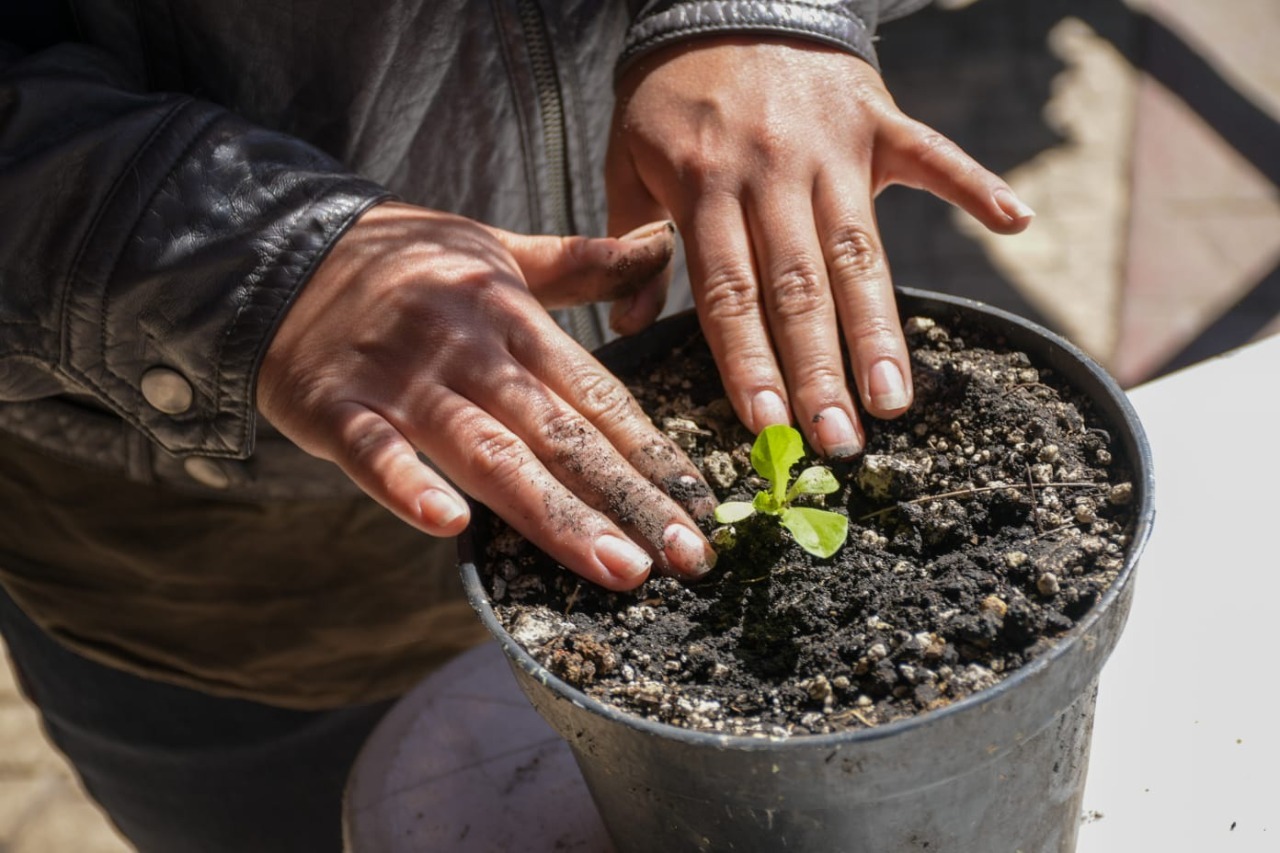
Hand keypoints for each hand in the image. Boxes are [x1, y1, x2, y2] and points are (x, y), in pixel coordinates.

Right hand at [256, 201, 715, 589]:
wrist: (280, 249)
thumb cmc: (403, 260)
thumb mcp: (496, 248)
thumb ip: (579, 263)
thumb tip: (660, 245)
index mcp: (512, 316)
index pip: (598, 392)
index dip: (654, 451)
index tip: (704, 506)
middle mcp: (468, 350)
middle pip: (560, 433)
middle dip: (629, 499)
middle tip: (686, 558)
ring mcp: (402, 380)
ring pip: (489, 452)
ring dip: (554, 513)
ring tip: (616, 567)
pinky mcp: (335, 406)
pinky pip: (375, 452)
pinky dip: (408, 485)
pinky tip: (449, 526)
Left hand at [606, 37, 1033, 456]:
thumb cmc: (670, 94)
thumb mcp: (627, 159)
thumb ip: (631, 240)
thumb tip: (628, 326)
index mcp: (705, 186)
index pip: (729, 292)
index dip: (748, 361)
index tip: (767, 425)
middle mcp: (772, 173)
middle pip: (799, 287)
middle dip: (818, 370)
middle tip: (837, 441)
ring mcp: (832, 146)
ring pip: (859, 249)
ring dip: (879, 327)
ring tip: (894, 400)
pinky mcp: (878, 119)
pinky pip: (932, 153)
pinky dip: (975, 183)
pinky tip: (1017, 221)